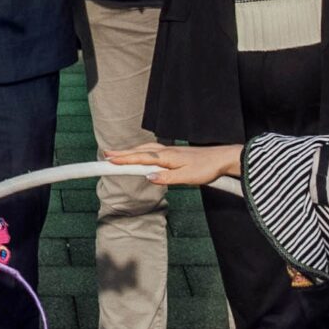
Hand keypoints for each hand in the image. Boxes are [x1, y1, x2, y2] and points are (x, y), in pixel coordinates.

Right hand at [106, 142, 241, 188]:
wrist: (222, 158)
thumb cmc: (206, 168)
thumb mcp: (186, 178)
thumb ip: (166, 178)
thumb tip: (148, 177)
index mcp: (166, 158)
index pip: (139, 158)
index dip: (123, 159)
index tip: (107, 160)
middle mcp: (166, 152)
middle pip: (139, 152)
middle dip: (122, 153)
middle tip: (106, 155)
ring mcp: (170, 151)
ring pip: (145, 150)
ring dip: (131, 152)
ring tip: (118, 154)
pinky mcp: (175, 153)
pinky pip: (153, 151)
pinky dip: (142, 152)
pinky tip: (142, 154)